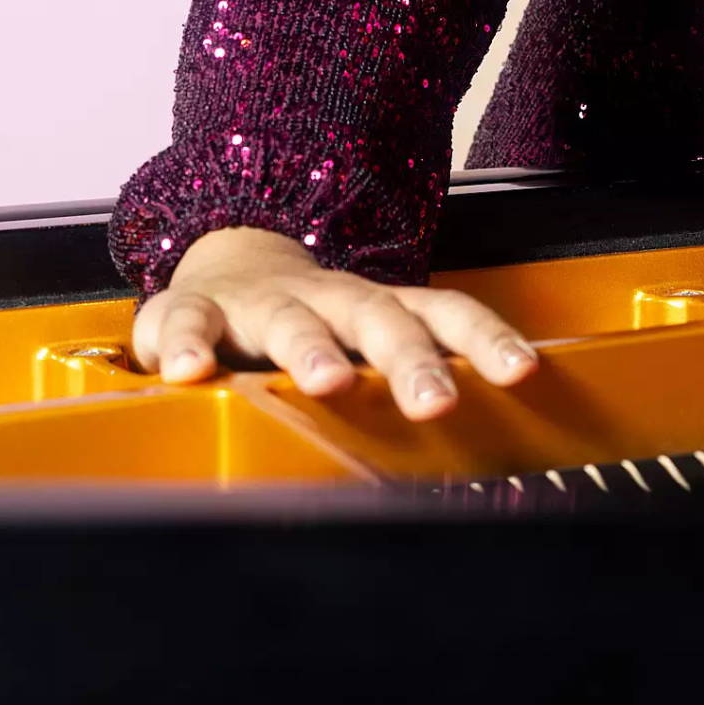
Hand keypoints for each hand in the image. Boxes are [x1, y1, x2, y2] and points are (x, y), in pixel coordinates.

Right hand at [131, 226, 537, 420]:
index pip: (444, 312)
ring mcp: (259, 303)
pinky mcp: (193, 311)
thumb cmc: (311, 322)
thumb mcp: (368, 343)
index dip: (485, 339)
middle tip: (436, 403)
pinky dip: (183, 345)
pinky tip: (189, 372)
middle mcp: (327, 298)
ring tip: (326, 383)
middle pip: (377, 318)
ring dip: (310, 350)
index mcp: (378, 307)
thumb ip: (415, 378)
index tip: (520, 371)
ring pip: (289, 320)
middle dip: (410, 359)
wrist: (223, 266)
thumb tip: (495, 438)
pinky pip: (186, 321)